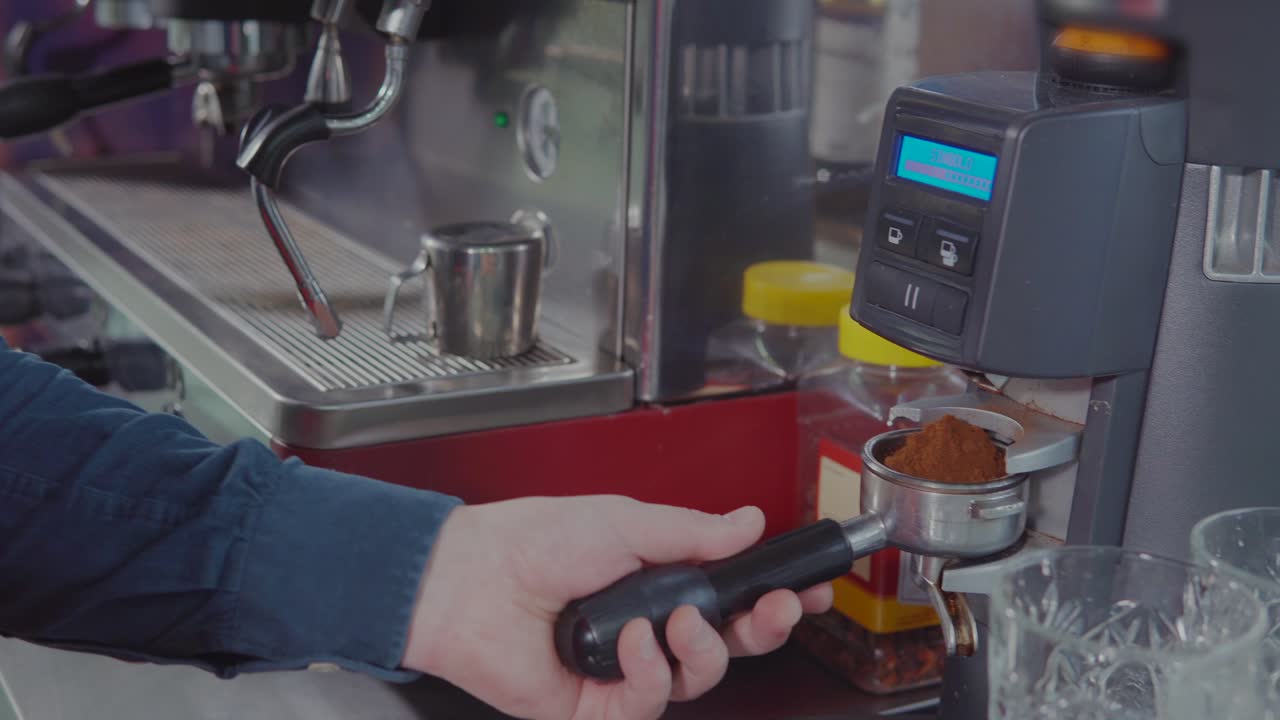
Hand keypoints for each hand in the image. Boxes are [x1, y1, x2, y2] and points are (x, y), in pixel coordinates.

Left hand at [401, 495, 832, 719]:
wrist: (471, 576)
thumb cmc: (532, 540)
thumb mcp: (625, 522)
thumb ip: (693, 532)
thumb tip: (747, 523)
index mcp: (656, 580)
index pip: (731, 597)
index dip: (771, 598)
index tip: (807, 590)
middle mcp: (645, 627)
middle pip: (728, 645)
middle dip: (764, 628)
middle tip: (779, 608)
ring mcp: (624, 668)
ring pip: (697, 679)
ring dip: (702, 648)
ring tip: (678, 618)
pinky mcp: (597, 705)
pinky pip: (648, 702)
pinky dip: (649, 670)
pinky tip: (633, 640)